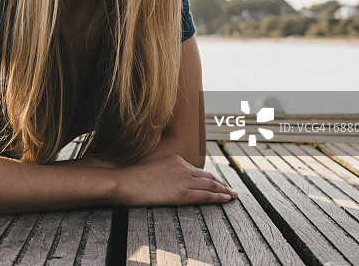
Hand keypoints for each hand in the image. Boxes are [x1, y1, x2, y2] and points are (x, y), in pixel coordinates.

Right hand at [119, 154, 236, 205]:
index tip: (217, 181)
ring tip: (233, 195)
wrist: (125, 182)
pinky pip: (205, 195)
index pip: (197, 170)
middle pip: (208, 176)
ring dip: (224, 190)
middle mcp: (182, 167)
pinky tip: (226, 199)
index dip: (209, 177)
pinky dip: (218, 197)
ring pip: (210, 185)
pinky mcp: (182, 193)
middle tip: (231, 189)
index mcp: (175, 159)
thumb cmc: (133, 178)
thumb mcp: (152, 168)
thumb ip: (164, 171)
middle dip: (221, 182)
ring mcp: (183, 179)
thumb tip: (169, 179)